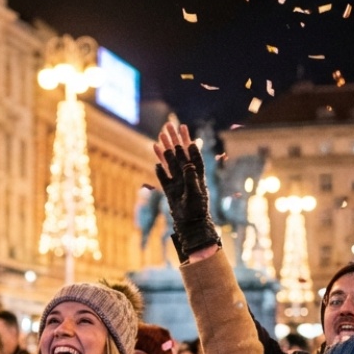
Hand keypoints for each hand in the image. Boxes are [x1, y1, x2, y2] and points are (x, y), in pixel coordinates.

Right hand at [152, 121, 219, 255]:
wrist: (190, 226)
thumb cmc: (196, 211)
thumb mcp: (195, 194)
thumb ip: (191, 179)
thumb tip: (188, 165)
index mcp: (197, 175)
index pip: (193, 155)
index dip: (189, 143)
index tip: (185, 130)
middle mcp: (188, 177)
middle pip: (180, 155)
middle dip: (174, 141)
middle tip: (168, 126)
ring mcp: (178, 183)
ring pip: (170, 163)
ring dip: (165, 151)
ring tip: (159, 137)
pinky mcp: (171, 191)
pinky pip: (164, 177)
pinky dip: (160, 170)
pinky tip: (156, 161)